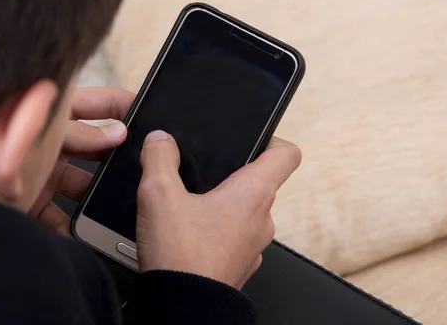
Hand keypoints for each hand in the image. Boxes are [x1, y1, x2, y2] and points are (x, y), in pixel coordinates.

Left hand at [30, 87, 134, 234]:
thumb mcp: (39, 139)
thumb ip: (78, 132)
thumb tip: (118, 132)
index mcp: (47, 117)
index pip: (91, 103)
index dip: (120, 105)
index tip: (148, 115)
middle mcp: (45, 144)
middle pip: (90, 146)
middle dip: (116, 156)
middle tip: (144, 165)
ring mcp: (37, 175)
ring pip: (80, 184)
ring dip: (99, 198)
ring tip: (123, 207)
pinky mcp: (28, 205)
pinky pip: (60, 216)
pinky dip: (75, 228)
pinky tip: (92, 238)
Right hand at [136, 130, 300, 288]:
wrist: (183, 309)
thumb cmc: (180, 255)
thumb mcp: (159, 194)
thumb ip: (160, 158)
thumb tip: (160, 140)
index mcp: (253, 193)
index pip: (287, 155)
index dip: (272, 140)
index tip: (254, 139)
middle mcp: (262, 219)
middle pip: (261, 183)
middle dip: (232, 175)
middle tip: (203, 173)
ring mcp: (254, 245)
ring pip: (246, 212)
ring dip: (223, 205)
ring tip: (189, 204)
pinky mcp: (240, 263)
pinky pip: (235, 237)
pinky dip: (217, 230)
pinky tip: (189, 232)